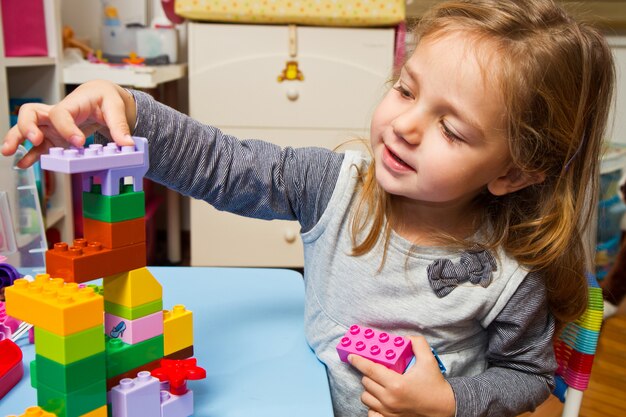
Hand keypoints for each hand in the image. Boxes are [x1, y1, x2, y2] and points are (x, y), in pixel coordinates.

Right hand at [1, 79, 136, 167]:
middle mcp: (56, 114)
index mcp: (71, 104)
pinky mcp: (54, 138)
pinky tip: (23, 164)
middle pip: (31, 114)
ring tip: (9, 153)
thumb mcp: (115, 106)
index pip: (61, 114)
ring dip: (17, 139)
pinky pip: (38, 146)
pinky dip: (30, 154)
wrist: (102, 98)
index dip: (66, 128)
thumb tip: (127, 144)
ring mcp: (52, 127)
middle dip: (27, 127)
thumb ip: (119, 125)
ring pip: (27, 129)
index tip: (78, 142)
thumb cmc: (105, 97)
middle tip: (34, 139)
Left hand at [349, 336, 455, 416]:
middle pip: (366, 382)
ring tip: (378, 382)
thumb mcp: (429, 360)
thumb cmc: (435, 384)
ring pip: (366, 397)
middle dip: (368, 373)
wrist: (443, 408)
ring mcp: (388, 411)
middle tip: (376, 368)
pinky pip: (371, 411)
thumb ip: (418, 344)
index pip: (370, 370)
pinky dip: (372, 404)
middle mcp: (390, 399)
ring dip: (369, 388)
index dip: (358, 361)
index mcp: (396, 384)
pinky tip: (379, 397)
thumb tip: (404, 338)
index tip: (351, 356)